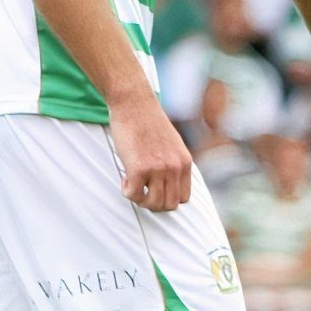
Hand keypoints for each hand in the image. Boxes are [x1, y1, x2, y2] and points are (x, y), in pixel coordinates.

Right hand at [108, 96, 192, 211]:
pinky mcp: (139, 168)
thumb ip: (173, 164)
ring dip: (140, 199)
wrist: (136, 105)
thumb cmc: (149, 123)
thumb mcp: (172, 145)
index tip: (154, 188)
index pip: (183, 198)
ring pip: (153, 204)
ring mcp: (158, 169)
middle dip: (152, 203)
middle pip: (169, 205)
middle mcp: (175, 167)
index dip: (166, 198)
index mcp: (185, 162)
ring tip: (133, 183)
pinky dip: (127, 191)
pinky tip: (125, 177)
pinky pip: (133, 195)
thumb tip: (164, 186)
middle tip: (141, 190)